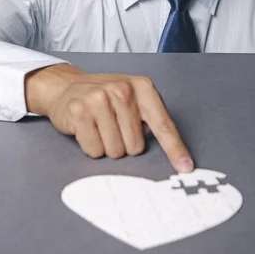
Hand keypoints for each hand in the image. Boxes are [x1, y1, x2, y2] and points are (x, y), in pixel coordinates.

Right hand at [25, 64, 193, 172]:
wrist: (67, 86)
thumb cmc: (105, 97)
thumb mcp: (133, 98)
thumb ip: (150, 119)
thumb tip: (170, 152)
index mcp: (142, 87)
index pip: (163, 124)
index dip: (175, 149)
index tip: (186, 167)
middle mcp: (122, 90)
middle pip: (136, 146)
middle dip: (124, 144)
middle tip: (113, 127)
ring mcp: (99, 99)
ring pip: (115, 151)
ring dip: (107, 146)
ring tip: (99, 126)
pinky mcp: (79, 111)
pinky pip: (94, 150)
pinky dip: (91, 146)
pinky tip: (87, 128)